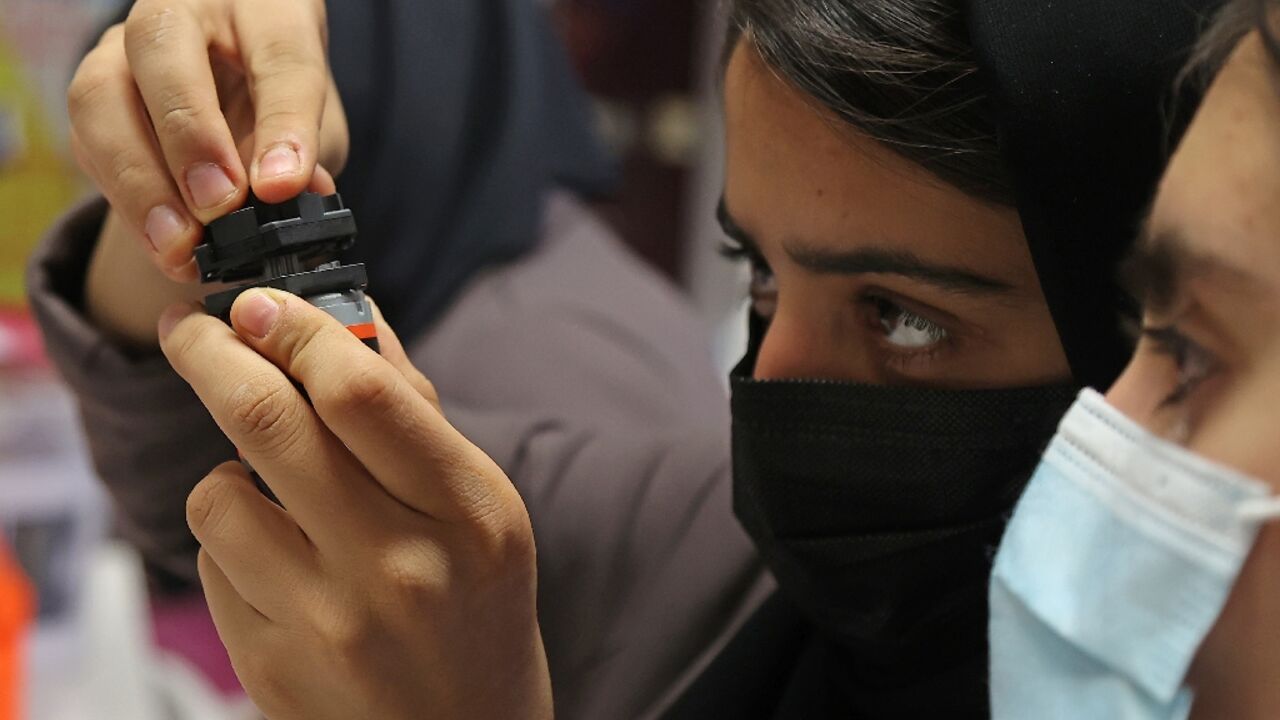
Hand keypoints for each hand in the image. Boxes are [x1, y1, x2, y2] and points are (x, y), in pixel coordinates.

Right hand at [73, 0, 347, 344]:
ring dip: (140, 181)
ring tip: (180, 245)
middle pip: (162, 48)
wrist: (236, 91)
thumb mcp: (315, 121)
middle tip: (218, 206)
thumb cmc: (283, 99)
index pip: (278, 54)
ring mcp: (125, 47)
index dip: (283, 123)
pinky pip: (89, 142)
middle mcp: (183, 11)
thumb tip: (301, 198)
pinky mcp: (95, 93)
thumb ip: (308, 153)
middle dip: (189, 135)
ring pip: (103, 95)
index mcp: (263, 7)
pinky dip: (126, 201)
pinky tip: (161, 244)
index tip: (281, 186)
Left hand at [157, 291, 551, 719]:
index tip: (257, 303)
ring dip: (230, 469)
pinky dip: (233, 541)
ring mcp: (328, 623)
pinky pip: (210, 563)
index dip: (294, 328)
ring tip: (271, 488)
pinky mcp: (270, 666)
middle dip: (210, 351)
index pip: (359, 393)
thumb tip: (344, 311)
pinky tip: (280, 561)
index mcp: (469, 514)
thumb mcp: (481, 506)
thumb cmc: (478, 608)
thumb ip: (412, 410)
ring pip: (217, 493)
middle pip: (266, 421)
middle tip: (192, 326)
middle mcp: (399, 567)